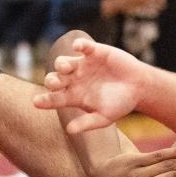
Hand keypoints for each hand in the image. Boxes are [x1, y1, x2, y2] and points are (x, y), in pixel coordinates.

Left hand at [33, 38, 150, 132]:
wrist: (139, 88)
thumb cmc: (121, 104)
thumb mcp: (104, 117)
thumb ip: (87, 123)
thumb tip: (69, 131)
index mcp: (74, 96)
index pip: (54, 99)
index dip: (45, 101)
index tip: (36, 102)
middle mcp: (74, 80)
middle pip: (55, 79)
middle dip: (52, 80)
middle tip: (55, 83)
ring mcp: (82, 65)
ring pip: (64, 62)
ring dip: (62, 64)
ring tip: (66, 67)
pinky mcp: (94, 52)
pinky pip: (83, 46)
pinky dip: (79, 45)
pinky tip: (78, 47)